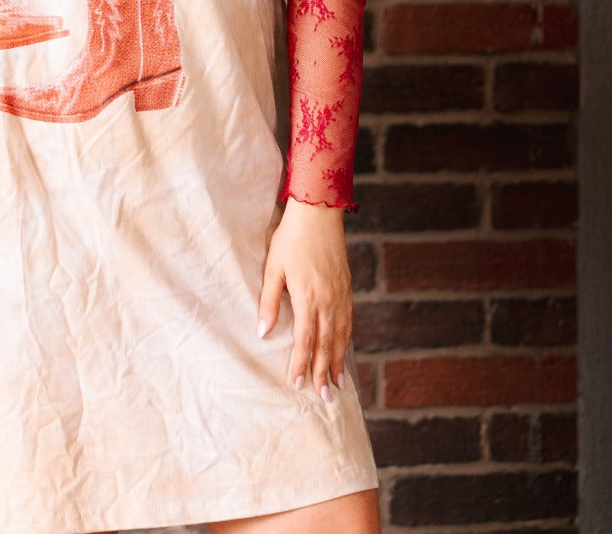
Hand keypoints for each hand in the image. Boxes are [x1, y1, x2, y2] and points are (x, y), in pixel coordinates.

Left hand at [257, 198, 351, 401]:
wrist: (319, 212)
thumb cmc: (291, 238)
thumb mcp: (273, 267)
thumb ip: (269, 302)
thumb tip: (263, 333)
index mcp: (308, 298)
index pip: (304, 340)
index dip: (300, 364)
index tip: (297, 385)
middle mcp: (328, 300)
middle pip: (326, 344)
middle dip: (323, 372)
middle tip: (325, 398)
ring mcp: (341, 294)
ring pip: (340, 336)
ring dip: (337, 361)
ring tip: (337, 384)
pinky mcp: (347, 287)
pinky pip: (348, 321)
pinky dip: (346, 340)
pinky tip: (343, 351)